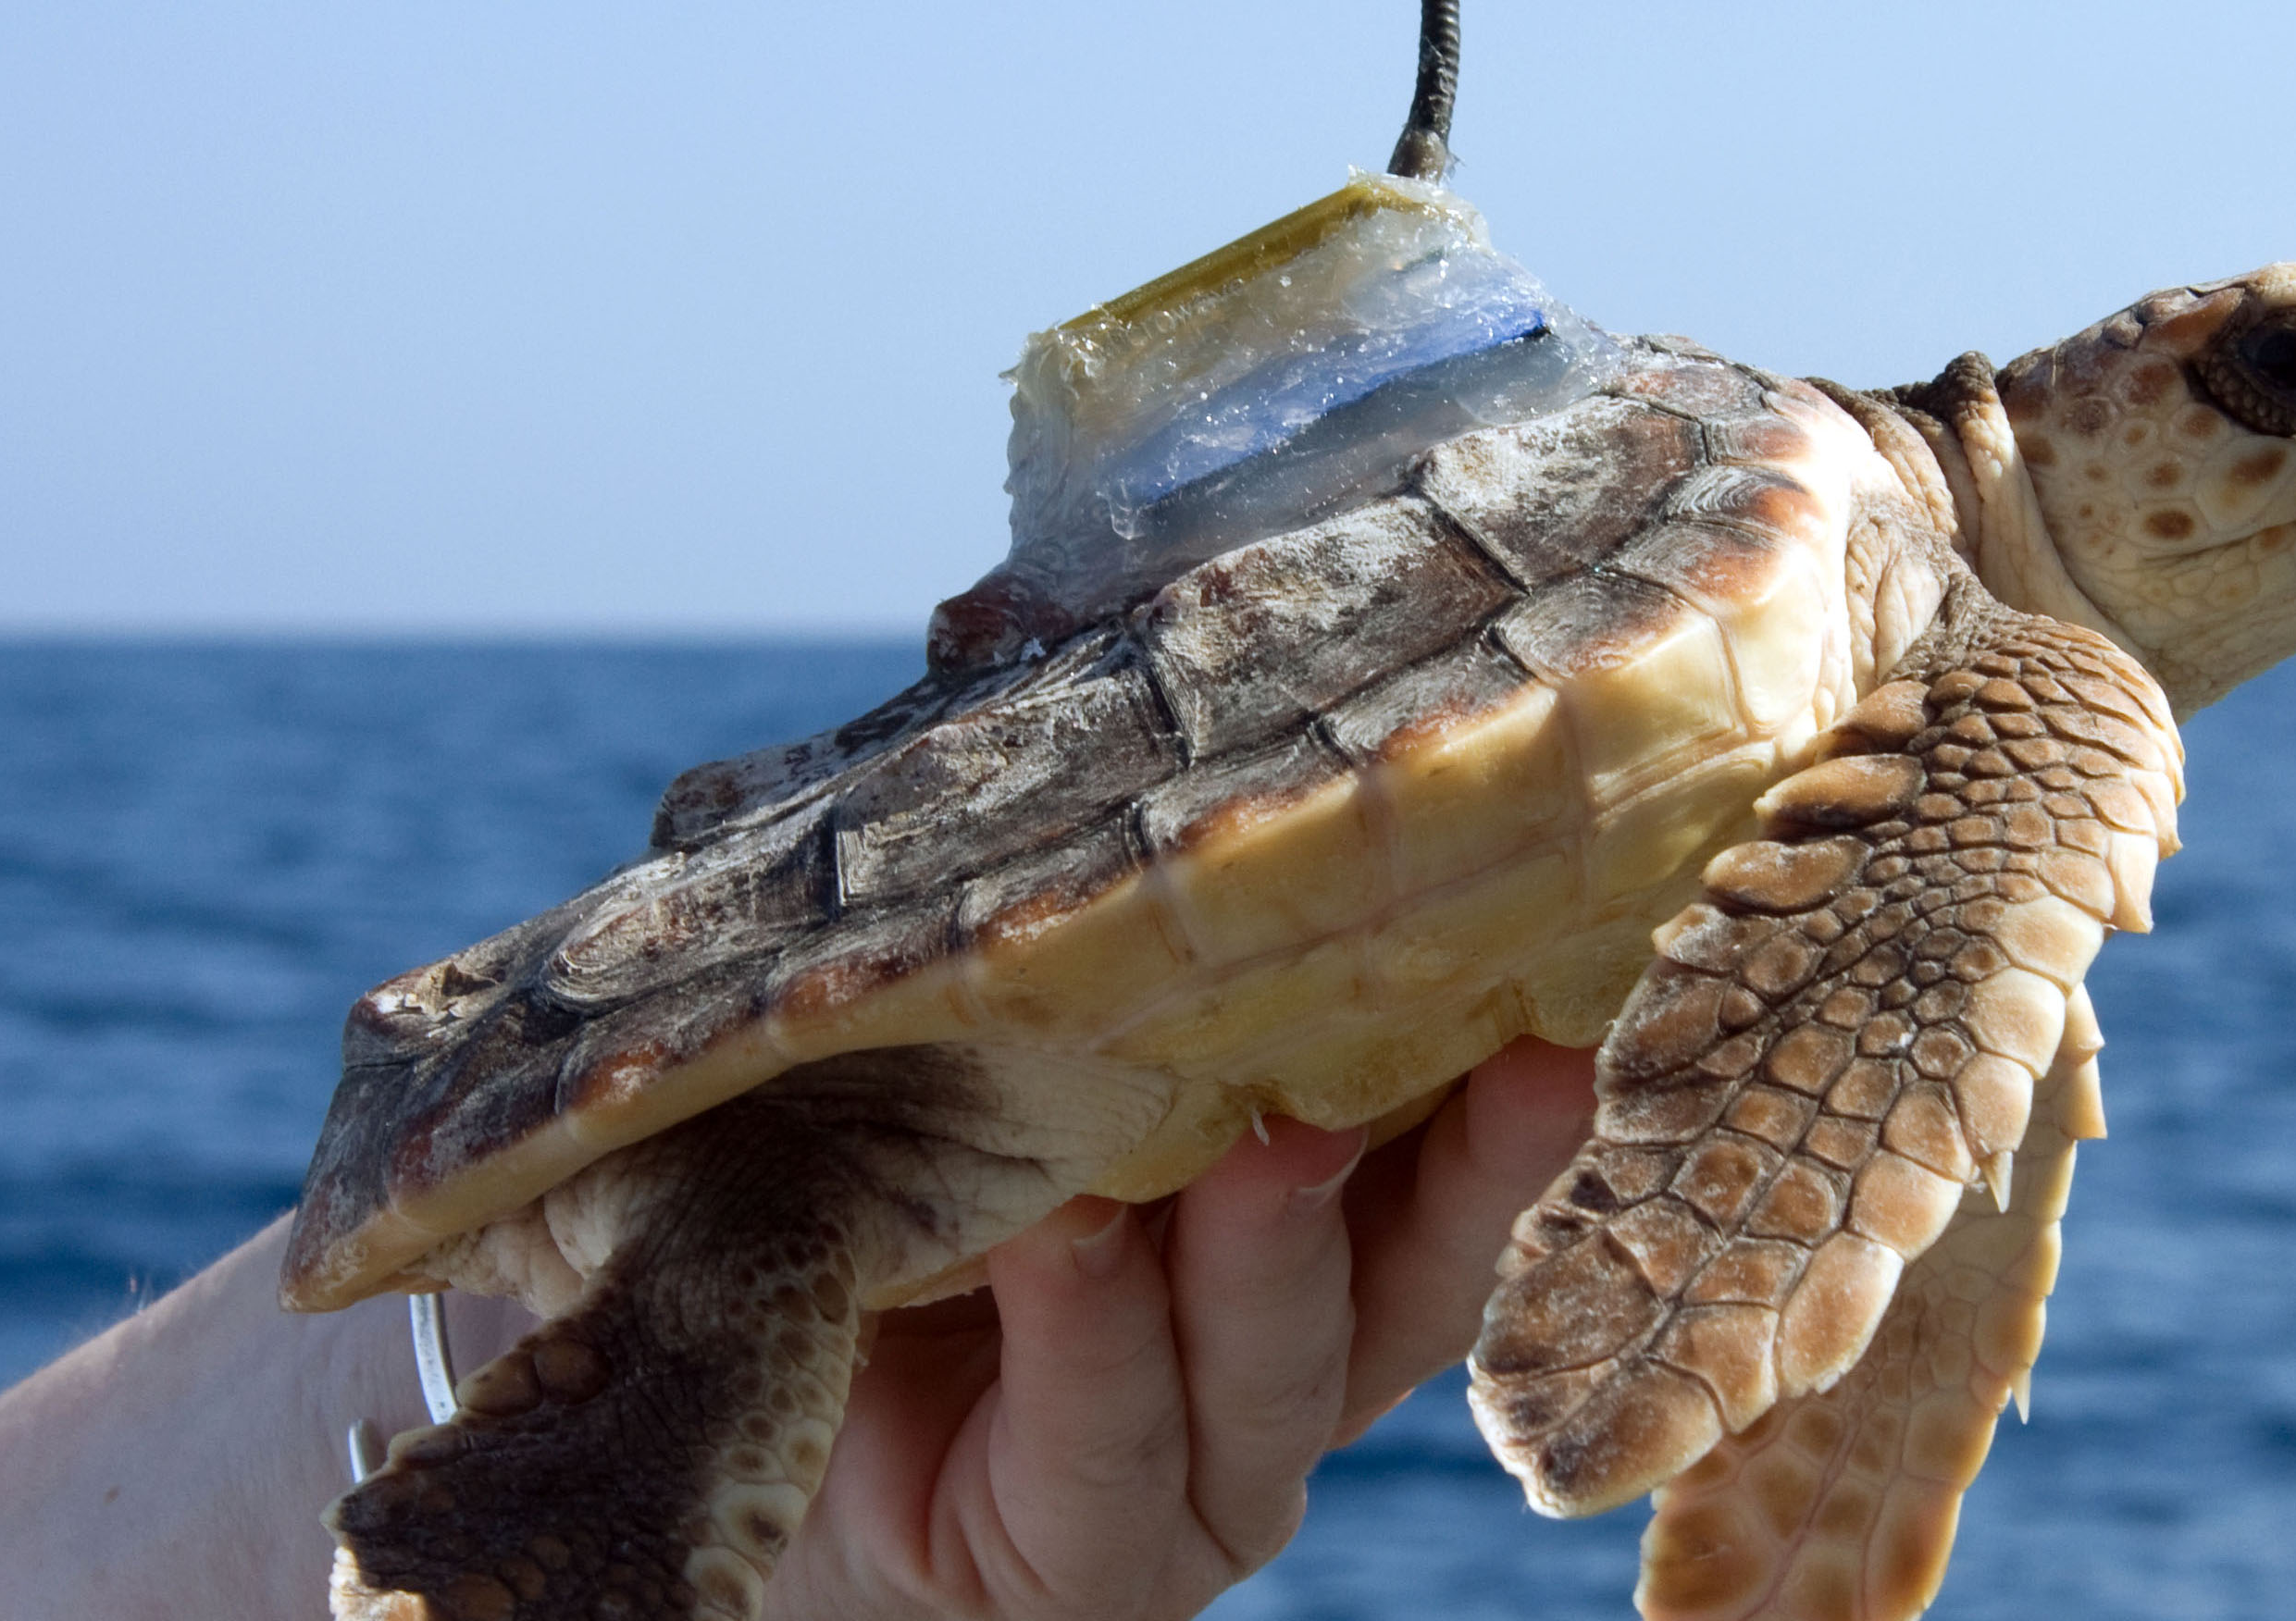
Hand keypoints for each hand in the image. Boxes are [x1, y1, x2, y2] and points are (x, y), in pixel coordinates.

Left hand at [767, 1036, 1595, 1620]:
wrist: (718, 1402)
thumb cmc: (872, 1187)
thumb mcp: (1000, 1067)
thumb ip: (1104, 975)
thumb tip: (1171, 756)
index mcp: (1314, 1247)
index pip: (1449, 1166)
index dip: (1517, 1086)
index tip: (1577, 972)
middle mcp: (1288, 1373)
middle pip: (1415, 1271)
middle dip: (1454, 1152)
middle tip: (1479, 1025)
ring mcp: (1195, 1487)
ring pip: (1277, 1362)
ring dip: (1270, 1240)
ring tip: (1266, 1130)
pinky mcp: (1081, 1563)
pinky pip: (1106, 1443)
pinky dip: (1090, 1331)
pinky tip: (1063, 1230)